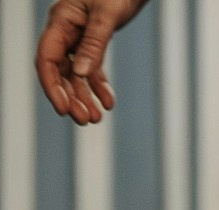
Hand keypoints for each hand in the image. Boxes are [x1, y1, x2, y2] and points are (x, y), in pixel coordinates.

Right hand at [37, 0, 147, 124]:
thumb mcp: (106, 16)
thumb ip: (93, 44)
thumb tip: (79, 73)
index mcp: (60, 21)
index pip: (46, 59)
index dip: (51, 85)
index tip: (63, 109)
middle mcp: (65, 30)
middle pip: (59, 70)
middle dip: (70, 97)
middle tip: (85, 121)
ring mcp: (78, 36)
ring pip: (74, 73)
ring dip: (83, 96)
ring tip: (96, 118)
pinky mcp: (93, 41)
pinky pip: (91, 68)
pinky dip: (99, 85)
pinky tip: (108, 102)